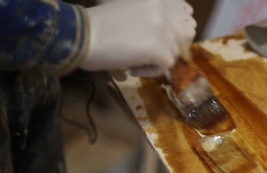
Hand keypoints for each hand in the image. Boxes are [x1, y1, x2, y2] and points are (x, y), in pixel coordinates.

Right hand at [80, 0, 195, 71]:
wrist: (80, 35)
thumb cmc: (101, 25)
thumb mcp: (134, 9)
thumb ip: (157, 17)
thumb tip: (178, 34)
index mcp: (160, 0)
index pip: (186, 18)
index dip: (177, 33)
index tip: (164, 42)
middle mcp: (164, 11)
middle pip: (186, 36)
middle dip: (172, 47)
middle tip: (151, 54)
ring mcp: (162, 29)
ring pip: (176, 53)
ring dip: (159, 60)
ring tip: (136, 59)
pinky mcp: (158, 49)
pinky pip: (166, 67)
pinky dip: (151, 72)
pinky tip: (133, 68)